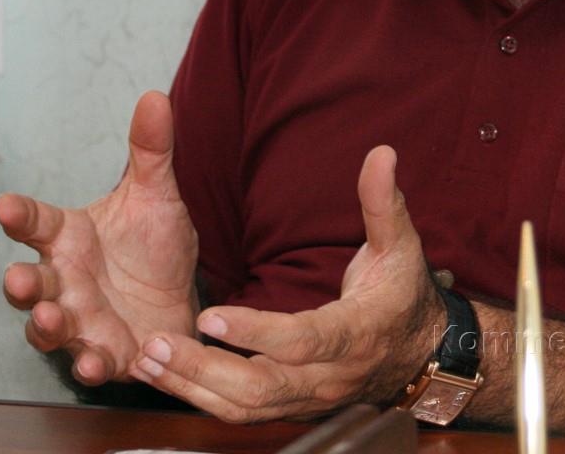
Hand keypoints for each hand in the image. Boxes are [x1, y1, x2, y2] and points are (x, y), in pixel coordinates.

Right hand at [0, 91, 198, 385]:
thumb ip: (151, 151)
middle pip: (31, 282)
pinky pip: (89, 361)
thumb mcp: (157, 195)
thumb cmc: (155, 245)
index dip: (20, 216)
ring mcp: (80, 319)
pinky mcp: (105, 352)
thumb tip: (153, 97)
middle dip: (20, 284)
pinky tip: (94, 361)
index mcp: (70, 238)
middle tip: (18, 278)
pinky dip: (88, 363)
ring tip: (49, 317)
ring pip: (49, 326)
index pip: (36, 223)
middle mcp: (65, 280)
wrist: (181, 296)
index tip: (5, 205)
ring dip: (45, 325)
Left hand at [128, 145, 445, 421]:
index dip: (255, 332)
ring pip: (244, 406)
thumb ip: (383, 202)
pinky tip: (165, 373)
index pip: (301, 340)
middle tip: (155, 345)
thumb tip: (381, 153)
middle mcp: (328, 376)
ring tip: (146, 358)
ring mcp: (307, 397)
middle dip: (204, 370)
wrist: (419, 352)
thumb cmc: (403, 293)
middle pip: (261, 388)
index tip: (210, 315)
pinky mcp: (290, 403)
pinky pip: (241, 410)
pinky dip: (199, 396)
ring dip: (192, 385)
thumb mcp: (401, 245)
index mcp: (355, 334)